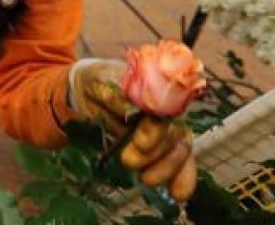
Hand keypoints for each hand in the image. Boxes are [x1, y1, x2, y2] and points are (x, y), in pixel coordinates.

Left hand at [69, 59, 197, 200]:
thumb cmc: (100, 80)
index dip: (156, 131)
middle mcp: (167, 109)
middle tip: (128, 161)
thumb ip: (117, 97)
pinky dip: (182, 178)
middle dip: (155, 153)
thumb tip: (132, 112)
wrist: (92, 89)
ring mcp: (166, 128)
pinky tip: (179, 194)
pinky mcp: (161, 145)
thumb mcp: (101, 82)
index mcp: (155, 88)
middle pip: (174, 134)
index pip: (165, 112)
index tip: (140, 143)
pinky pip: (178, 161)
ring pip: (179, 150)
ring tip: (147, 179)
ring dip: (167, 169)